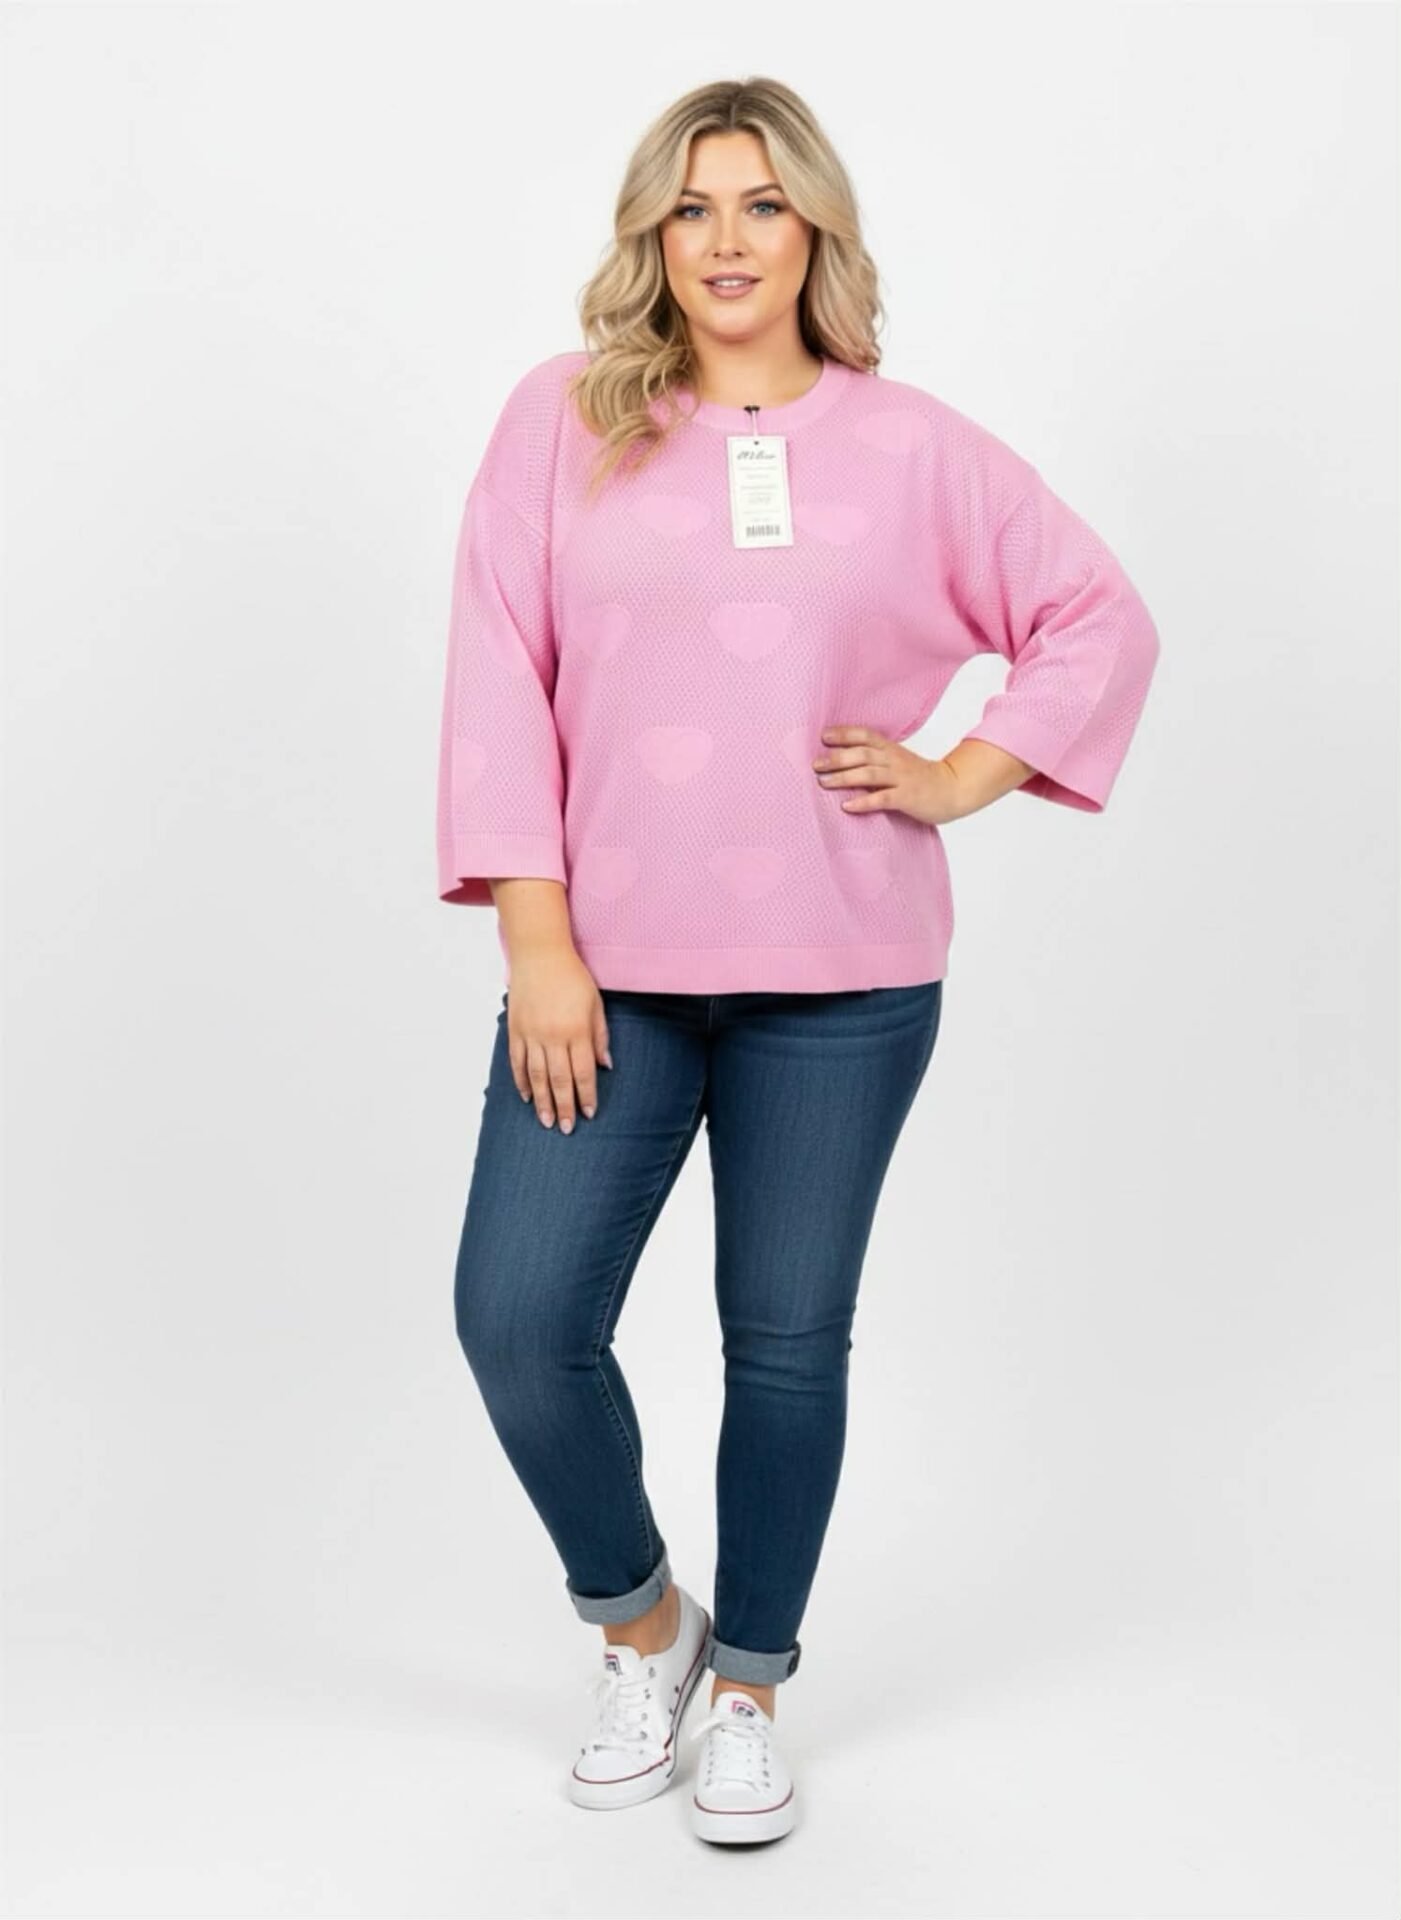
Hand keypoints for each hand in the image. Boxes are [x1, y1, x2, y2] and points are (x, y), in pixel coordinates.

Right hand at [504, 945, 611, 1133]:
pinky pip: (517, 1062)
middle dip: (565, 1106)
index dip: (587, 1095)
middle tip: (567, 1128)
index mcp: (576, 1030)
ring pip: (536, 1076)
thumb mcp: (595, 1003)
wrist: (539, 954)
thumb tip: (605, 1066)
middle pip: (559, 1080)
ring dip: (542, 1101)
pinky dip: (521, 1081)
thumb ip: (600, 1036)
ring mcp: (531, 1034)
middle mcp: (553, 1036)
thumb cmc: (572, 977)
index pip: (583, 1072)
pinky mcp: (515, 1029)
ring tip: (547, 1121)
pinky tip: (526, 1096)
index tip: (589, 1113)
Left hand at [811, 725, 963, 825]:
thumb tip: (841, 758)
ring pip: (869, 774)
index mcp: (891, 749)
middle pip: (863, 754)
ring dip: (844, 778)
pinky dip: (864, 802)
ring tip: (824, 782)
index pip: (865, 735)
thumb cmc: (919, 777)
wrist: (952, 789)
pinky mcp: (907, 798)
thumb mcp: (897, 760)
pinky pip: (883, 799)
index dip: (845, 734)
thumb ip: (875, 757)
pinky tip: (847, 806)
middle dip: (837, 758)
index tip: (824, 736)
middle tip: (816, 765)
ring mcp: (901, 779)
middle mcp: (894, 761)